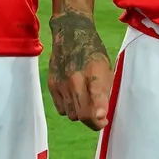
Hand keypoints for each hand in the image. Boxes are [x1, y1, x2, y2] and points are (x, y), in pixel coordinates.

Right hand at [47, 14, 113, 129]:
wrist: (70, 35)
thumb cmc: (93, 53)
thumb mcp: (106, 70)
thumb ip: (104, 93)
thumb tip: (101, 116)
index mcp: (94, 73)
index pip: (97, 94)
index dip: (99, 110)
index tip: (102, 119)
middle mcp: (76, 80)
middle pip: (83, 114)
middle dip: (94, 123)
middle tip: (100, 120)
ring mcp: (62, 84)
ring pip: (72, 115)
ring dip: (81, 114)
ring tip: (86, 105)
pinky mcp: (52, 85)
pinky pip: (61, 109)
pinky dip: (69, 109)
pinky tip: (74, 99)